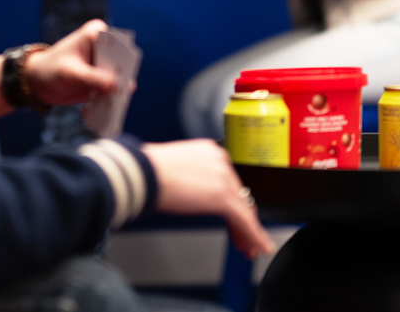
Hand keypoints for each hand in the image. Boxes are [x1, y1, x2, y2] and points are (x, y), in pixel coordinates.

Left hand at [25, 20, 116, 105]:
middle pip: (122, 65)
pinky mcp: (105, 83)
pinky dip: (104, 105)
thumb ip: (92, 78)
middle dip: (121, 82)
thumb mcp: (70, 73)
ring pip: (120, 82)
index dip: (122, 60)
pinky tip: (86, 113)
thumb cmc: (52, 69)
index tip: (120, 75)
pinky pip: (112, 95)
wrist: (40, 82)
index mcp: (98, 33)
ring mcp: (106, 67)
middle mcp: (106, 48)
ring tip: (107, 109)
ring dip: (115, 97)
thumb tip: (116, 85)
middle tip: (119, 96)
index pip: (118, 45)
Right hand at [141, 139, 274, 258]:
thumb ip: (190, 179)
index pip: (228, 182)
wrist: (142, 173)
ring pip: (243, 209)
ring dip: (249, 231)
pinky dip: (253, 235)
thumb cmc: (147, 171)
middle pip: (239, 196)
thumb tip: (188, 192)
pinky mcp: (222, 197)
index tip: (233, 216)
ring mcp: (223, 178)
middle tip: (246, 236)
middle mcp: (220, 162)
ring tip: (251, 247)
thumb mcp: (174, 169)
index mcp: (209, 152)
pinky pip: (244, 220)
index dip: (233, 203)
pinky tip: (257, 246)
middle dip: (243, 219)